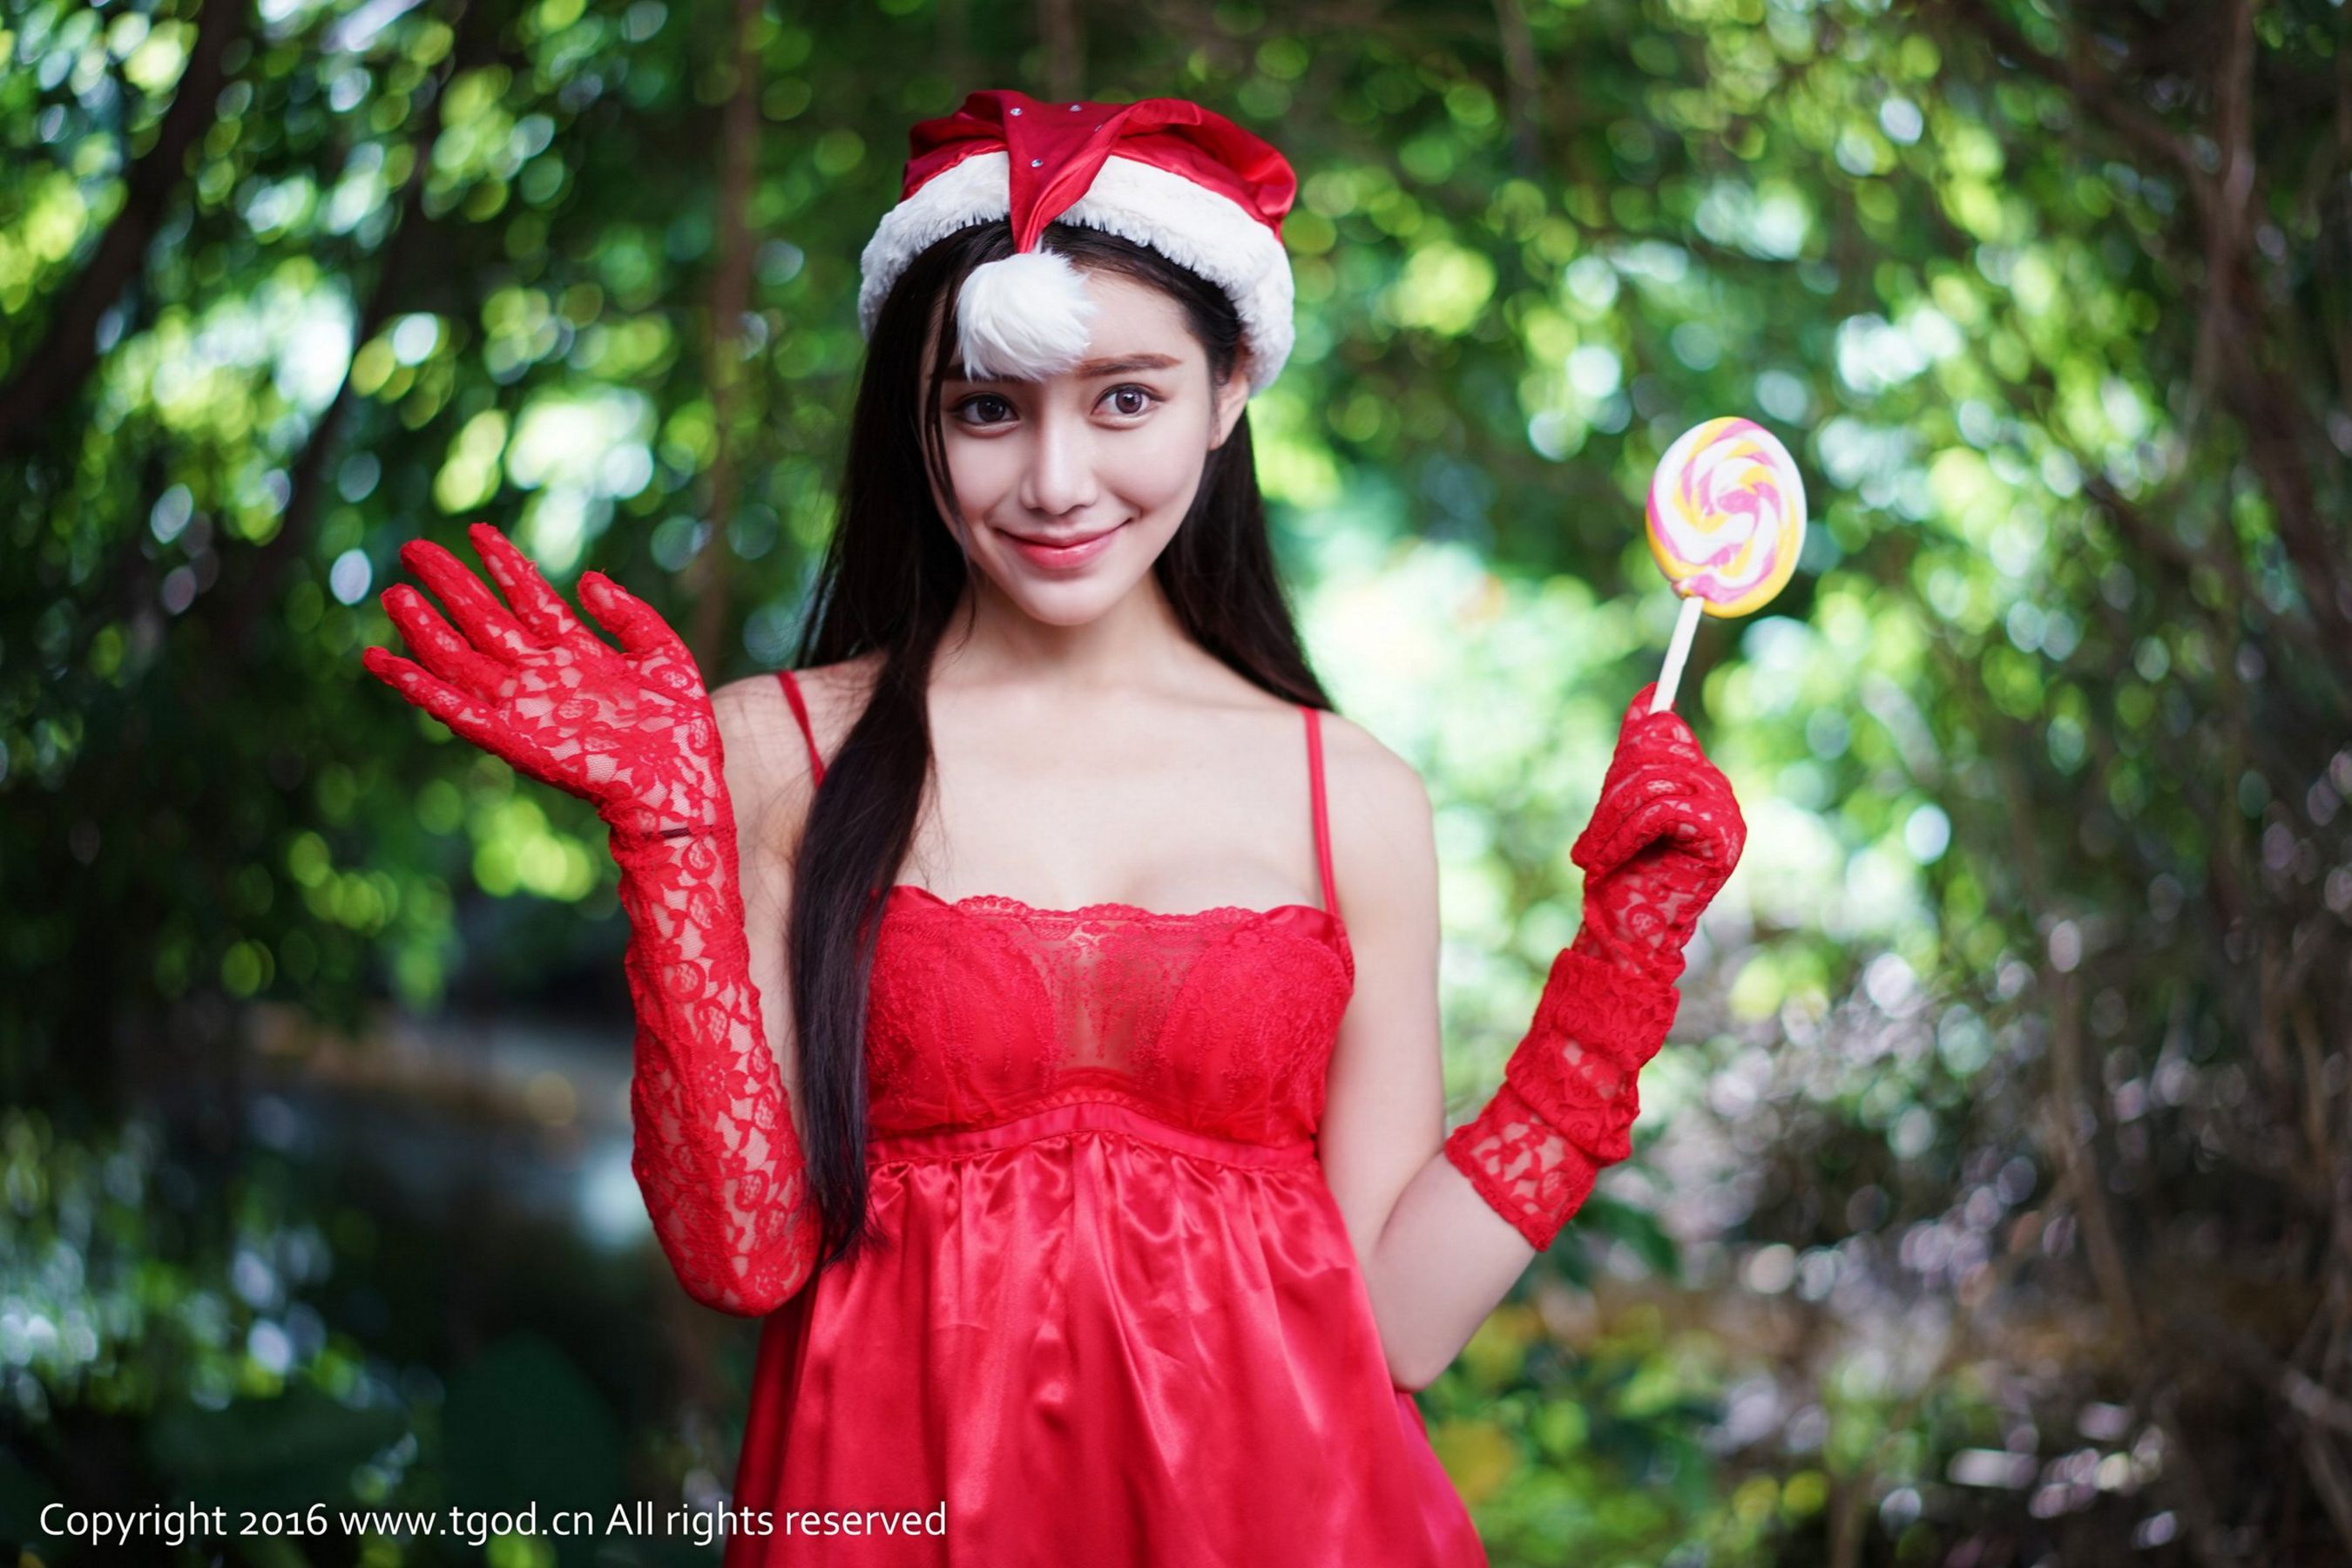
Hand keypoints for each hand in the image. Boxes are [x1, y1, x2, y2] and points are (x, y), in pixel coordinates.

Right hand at [360, 524, 721, 842]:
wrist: (681, 786)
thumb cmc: (683, 729)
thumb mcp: (665, 655)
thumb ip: (628, 615)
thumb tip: (587, 579)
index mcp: (579, 653)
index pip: (530, 597)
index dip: (503, 563)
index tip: (477, 530)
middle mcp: (544, 676)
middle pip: (486, 619)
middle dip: (450, 583)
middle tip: (413, 548)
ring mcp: (526, 706)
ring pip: (462, 659)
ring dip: (426, 629)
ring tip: (394, 594)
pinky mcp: (513, 739)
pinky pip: (456, 710)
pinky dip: (419, 687)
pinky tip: (386, 662)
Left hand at [1567, 680, 1745, 982]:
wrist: (1626, 933)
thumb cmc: (1621, 874)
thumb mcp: (1620, 805)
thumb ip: (1635, 753)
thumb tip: (1649, 694)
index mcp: (1697, 781)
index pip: (1667, 733)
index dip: (1635, 742)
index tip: (1624, 746)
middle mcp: (1719, 792)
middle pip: (1656, 753)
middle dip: (1610, 795)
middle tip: (1586, 842)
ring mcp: (1726, 813)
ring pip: (1653, 781)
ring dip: (1608, 822)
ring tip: (1590, 857)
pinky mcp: (1721, 834)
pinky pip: (1662, 809)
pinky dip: (1624, 835)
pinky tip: (1608, 859)